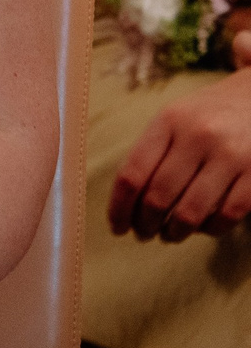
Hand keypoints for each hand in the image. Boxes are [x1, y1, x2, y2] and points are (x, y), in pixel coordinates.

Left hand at [110, 32, 250, 239]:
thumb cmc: (208, 113)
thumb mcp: (174, 118)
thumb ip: (152, 152)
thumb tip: (128, 201)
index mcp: (168, 122)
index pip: (132, 174)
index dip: (119, 208)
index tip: (117, 226)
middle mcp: (198, 137)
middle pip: (158, 197)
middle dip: (145, 224)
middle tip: (143, 234)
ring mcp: (231, 156)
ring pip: (191, 212)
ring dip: (175, 232)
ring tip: (169, 235)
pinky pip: (227, 215)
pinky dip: (211, 229)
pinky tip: (203, 228)